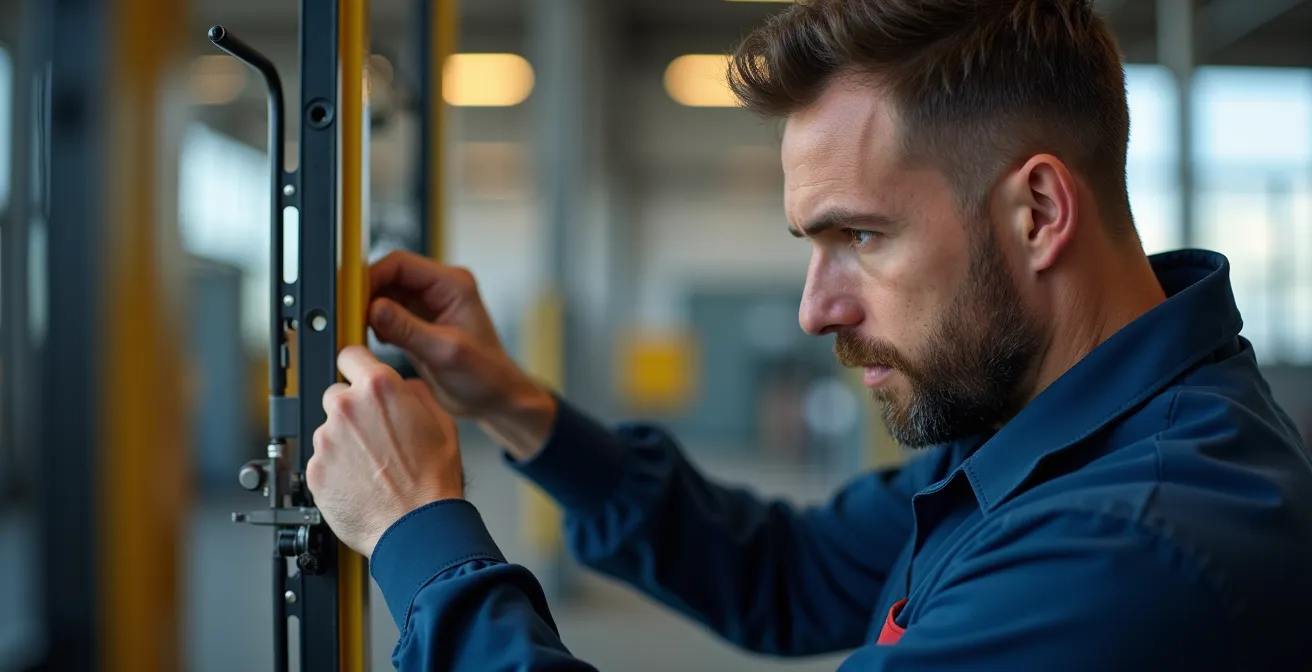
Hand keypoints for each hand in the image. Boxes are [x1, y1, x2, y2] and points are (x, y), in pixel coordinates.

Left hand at [305, 345, 462, 557]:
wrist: (416, 527)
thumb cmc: (433, 480)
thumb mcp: (442, 424)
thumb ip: (417, 395)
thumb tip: (407, 387)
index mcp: (379, 388)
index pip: (351, 354)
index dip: (358, 365)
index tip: (358, 374)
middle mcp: (347, 408)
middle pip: (337, 394)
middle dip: (353, 409)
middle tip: (375, 435)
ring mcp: (327, 440)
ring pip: (329, 430)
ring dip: (344, 442)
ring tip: (372, 466)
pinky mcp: (314, 470)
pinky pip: (322, 461)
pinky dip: (336, 469)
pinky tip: (360, 482)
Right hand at [367, 251, 555, 459]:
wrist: (495, 398)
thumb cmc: (485, 375)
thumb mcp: (445, 352)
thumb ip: (408, 329)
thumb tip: (373, 308)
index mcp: (452, 284)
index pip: (401, 264)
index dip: (372, 276)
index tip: (351, 296)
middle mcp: (439, 289)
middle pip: (389, 276)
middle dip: (366, 294)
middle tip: (348, 316)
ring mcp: (427, 306)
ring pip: (384, 295)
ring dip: (368, 311)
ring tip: (358, 331)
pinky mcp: (417, 324)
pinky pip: (386, 315)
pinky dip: (374, 326)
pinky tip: (374, 342)